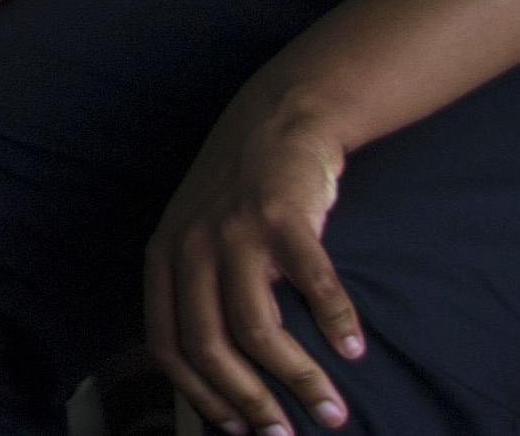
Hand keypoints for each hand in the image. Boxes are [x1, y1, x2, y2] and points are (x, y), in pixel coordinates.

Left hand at [145, 83, 365, 434]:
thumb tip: (216, 375)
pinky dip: (334, 322)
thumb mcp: (197, 236)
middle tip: (288, 435)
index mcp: (165, 257)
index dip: (201, 395)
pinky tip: (354, 349)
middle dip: (251, 402)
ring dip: (299, 379)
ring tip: (332, 411)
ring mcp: (235, 230)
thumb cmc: (242, 192)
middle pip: (210, 346)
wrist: (279, 117)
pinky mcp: (283, 217)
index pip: (167, 344)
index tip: (238, 429)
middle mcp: (191, 246)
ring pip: (257, 327)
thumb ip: (196, 291)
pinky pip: (311, 284)